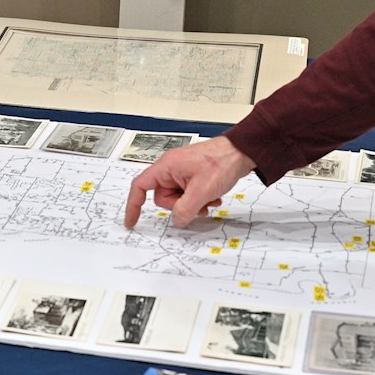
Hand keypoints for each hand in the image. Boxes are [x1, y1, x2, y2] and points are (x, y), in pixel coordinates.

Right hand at [124, 136, 256, 228]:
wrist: (241, 152)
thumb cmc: (221, 161)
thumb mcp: (201, 191)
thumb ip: (185, 209)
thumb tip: (176, 221)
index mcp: (166, 167)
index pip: (140, 186)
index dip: (133, 205)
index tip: (132, 221)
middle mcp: (171, 168)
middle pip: (163, 197)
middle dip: (180, 206)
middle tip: (197, 204)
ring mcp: (182, 172)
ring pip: (178, 198)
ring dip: (193, 204)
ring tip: (209, 200)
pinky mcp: (193, 176)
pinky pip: (188, 195)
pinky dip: (200, 199)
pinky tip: (213, 197)